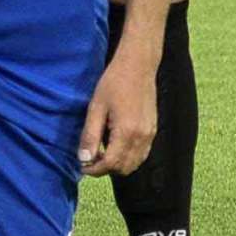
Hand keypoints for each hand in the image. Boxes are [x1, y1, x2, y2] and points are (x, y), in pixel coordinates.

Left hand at [78, 47, 157, 174]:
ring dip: (117, 165)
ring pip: (134, 164)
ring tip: (101, 152)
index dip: (94, 169)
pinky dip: (128, 158)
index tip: (82, 165)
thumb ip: (90, 135)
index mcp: (127, 132)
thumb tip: (83, 159)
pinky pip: (141, 155)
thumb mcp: (95, 107)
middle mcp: (142, 138)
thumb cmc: (114, 82)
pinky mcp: (153, 131)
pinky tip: (115, 146)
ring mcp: (150, 135)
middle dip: (105, 169)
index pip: (110, 164)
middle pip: (123, 168)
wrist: (138, 66)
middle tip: (90, 159)